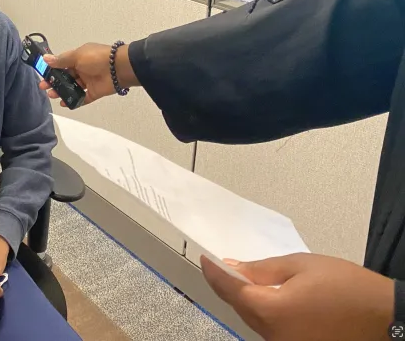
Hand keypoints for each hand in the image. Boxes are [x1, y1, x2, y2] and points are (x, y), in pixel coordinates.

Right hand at [40, 43, 137, 105]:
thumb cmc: (97, 58)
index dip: (52, 69)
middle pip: (65, 77)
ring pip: (72, 87)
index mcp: (78, 58)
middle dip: (54, 82)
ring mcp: (88, 81)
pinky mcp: (94, 92)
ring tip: (53, 95)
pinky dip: (73, 101)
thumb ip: (61, 60)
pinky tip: (64, 103)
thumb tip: (45, 58)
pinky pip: (82, 98)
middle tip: (44, 87)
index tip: (42, 75)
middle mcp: (82, 69)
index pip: (62, 64)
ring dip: (61, 91)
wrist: (119, 68)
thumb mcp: (77, 56)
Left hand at [201, 253, 394, 340]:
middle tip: (223, 264)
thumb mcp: (301, 265)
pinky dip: (264, 312)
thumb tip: (234, 267)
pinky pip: (270, 329)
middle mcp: (274, 335)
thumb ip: (262, 269)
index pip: (230, 290)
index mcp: (271, 311)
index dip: (214, 272)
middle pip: (240, 308)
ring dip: (247, 300)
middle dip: (229, 286)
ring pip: (254, 320)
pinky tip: (268, 298)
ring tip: (245, 278)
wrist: (387, 318)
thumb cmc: (348, 288)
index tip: (206, 258)